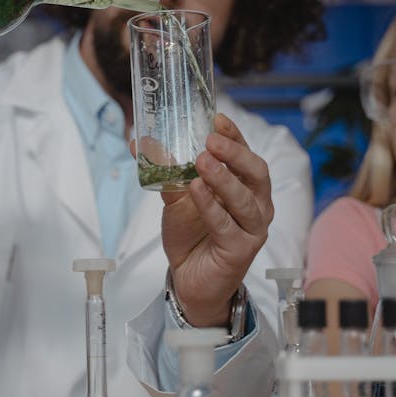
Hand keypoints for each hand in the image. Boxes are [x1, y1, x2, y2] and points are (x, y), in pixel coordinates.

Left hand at [160, 112, 273, 327]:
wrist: (188, 279)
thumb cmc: (190, 234)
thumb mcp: (176, 198)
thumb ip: (165, 171)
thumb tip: (139, 140)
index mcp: (244, 185)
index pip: (246, 154)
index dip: (235, 135)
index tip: (217, 118)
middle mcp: (256, 204)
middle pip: (256, 173)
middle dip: (235, 153)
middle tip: (210, 140)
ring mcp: (252, 228)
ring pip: (245, 199)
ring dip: (224, 178)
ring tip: (203, 162)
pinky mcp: (241, 250)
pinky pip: (227, 225)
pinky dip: (211, 206)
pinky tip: (197, 191)